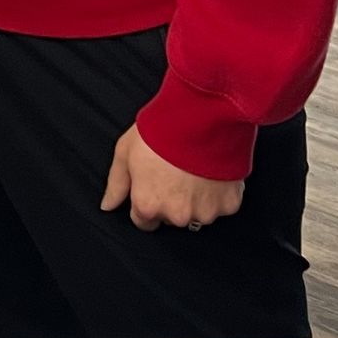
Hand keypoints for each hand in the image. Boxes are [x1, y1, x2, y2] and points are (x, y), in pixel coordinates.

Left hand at [101, 125, 244, 233]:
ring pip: (198, 213)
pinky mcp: (229, 204)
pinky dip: (218, 193)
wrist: (201, 116)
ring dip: (196, 199)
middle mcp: (177, 216)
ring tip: (194, 170)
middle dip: (172, 201)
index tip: (153, 184)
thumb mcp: (125, 151)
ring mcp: (205, 212)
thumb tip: (108, 205)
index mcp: (148, 206)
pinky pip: (222, 205)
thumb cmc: (162, 130)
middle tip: (174, 172)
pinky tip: (212, 171)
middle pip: (171, 218)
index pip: (144, 221)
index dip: (147, 201)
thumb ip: (116, 184)